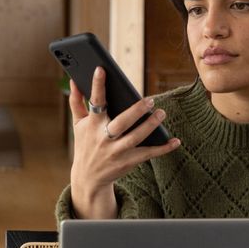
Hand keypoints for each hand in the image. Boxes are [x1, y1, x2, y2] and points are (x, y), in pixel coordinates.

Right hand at [68, 67, 180, 218]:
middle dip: (135, 111)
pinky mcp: (128, 162)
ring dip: (150, 126)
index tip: (101, 68)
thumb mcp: (78, 125)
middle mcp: (104, 138)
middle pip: (121, 123)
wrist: (88, 178)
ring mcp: (116, 152)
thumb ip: (76, 102)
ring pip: (136, 138)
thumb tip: (73, 81)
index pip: (95, 102)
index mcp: (92, 125)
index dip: (97, 85)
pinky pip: (148, 154)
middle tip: (150, 100)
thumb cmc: (85, 144)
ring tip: (161, 113)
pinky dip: (163, 149)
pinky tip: (175, 141)